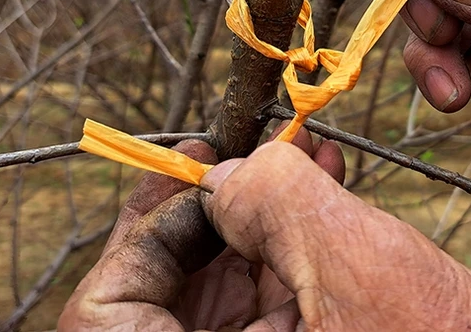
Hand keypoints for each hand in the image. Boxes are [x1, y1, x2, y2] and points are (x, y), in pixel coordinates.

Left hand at [60, 128, 470, 330]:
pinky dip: (292, 246)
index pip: (108, 315)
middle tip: (240, 156)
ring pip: (227, 295)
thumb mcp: (362, 269)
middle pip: (166, 299)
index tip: (196, 172)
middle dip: (210, 213)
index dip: (144, 234)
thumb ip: (276, 201)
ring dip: (258, 219)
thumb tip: (225, 172)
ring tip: (301, 160)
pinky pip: (273, 304)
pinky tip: (324, 194)